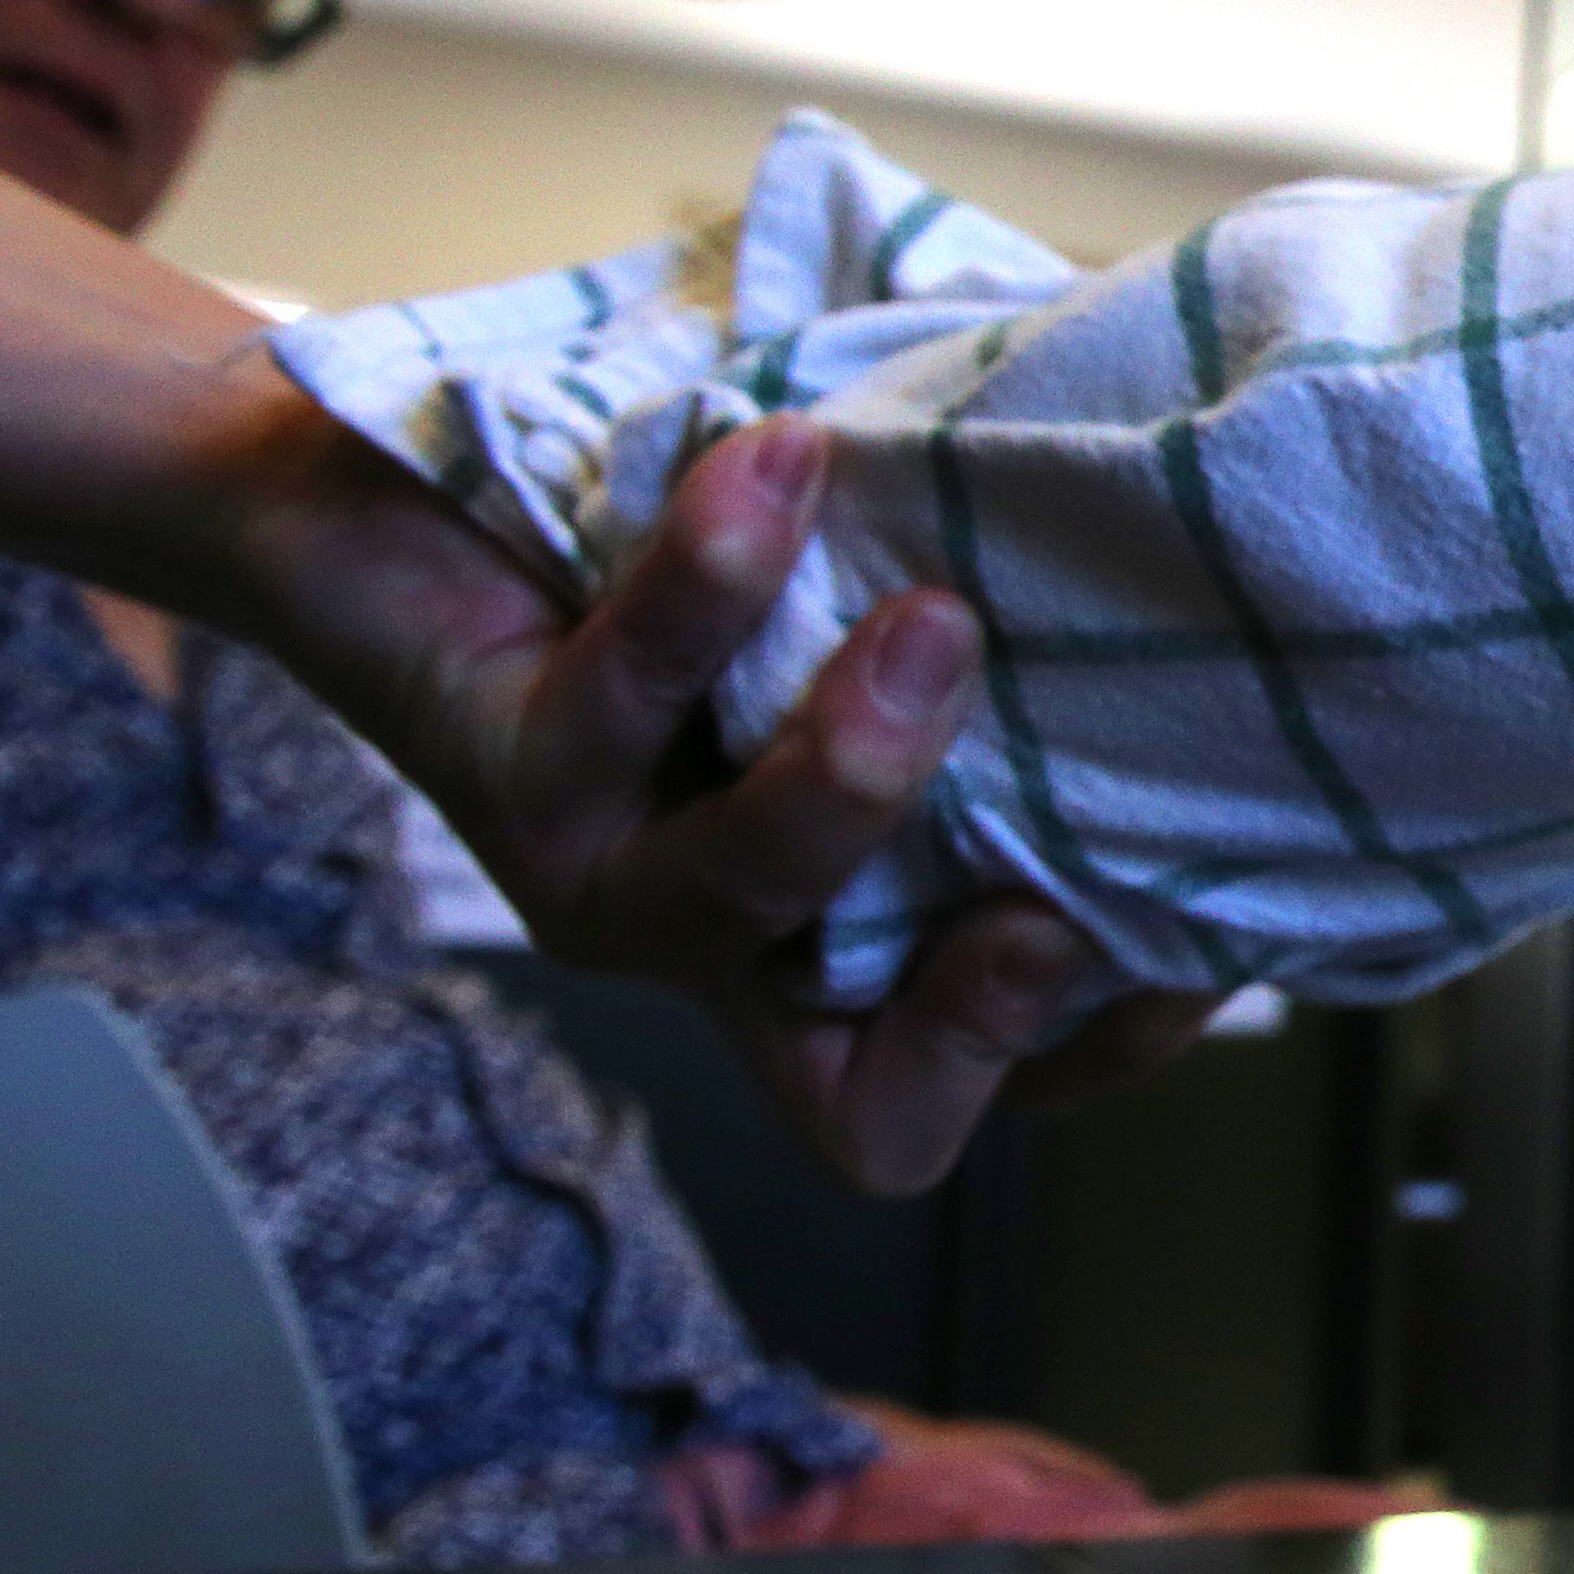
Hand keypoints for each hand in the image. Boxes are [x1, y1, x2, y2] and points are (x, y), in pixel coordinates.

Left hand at [233, 401, 1216, 1192]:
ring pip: (754, 893)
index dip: (1092, 1060)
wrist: (355, 493)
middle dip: (984, 1021)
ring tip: (938, 621)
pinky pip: (634, 695)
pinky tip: (781, 458)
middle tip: (1059, 902)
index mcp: (814, 940)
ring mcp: (602, 876)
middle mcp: (715, 948)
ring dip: (865, 763)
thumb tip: (1219, 529)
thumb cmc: (649, 544)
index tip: (1198, 927)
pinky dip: (723, 575)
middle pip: (864, 1115)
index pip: (963, 1091)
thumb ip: (1005, 602)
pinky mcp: (499, 768)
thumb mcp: (862, 592)